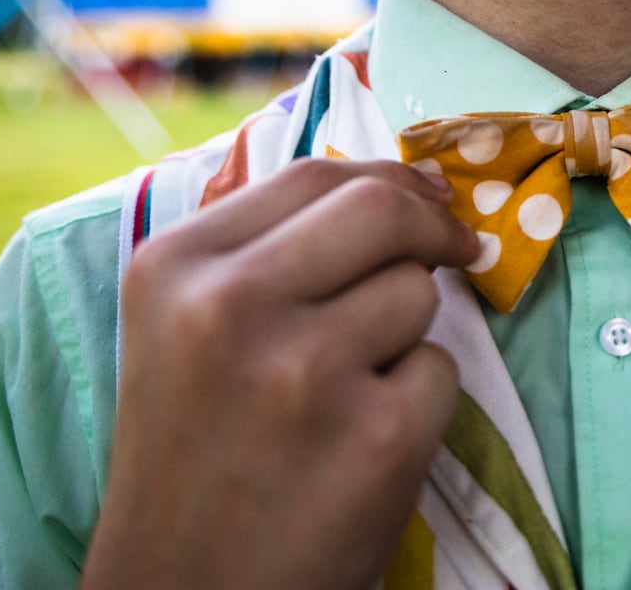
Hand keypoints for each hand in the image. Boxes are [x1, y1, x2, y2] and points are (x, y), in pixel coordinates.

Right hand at [82, 158, 479, 589]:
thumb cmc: (194, 457)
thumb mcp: (182, 329)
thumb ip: (268, 248)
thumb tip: (400, 188)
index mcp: (176, 266)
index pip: (316, 174)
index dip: (389, 180)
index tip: (427, 198)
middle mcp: (231, 306)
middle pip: (382, 211)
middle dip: (431, 227)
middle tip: (455, 250)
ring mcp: (306, 371)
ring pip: (418, 293)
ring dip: (405, 334)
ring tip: (346, 395)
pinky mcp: (377, 437)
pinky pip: (440, 372)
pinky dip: (417, 404)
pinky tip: (359, 449)